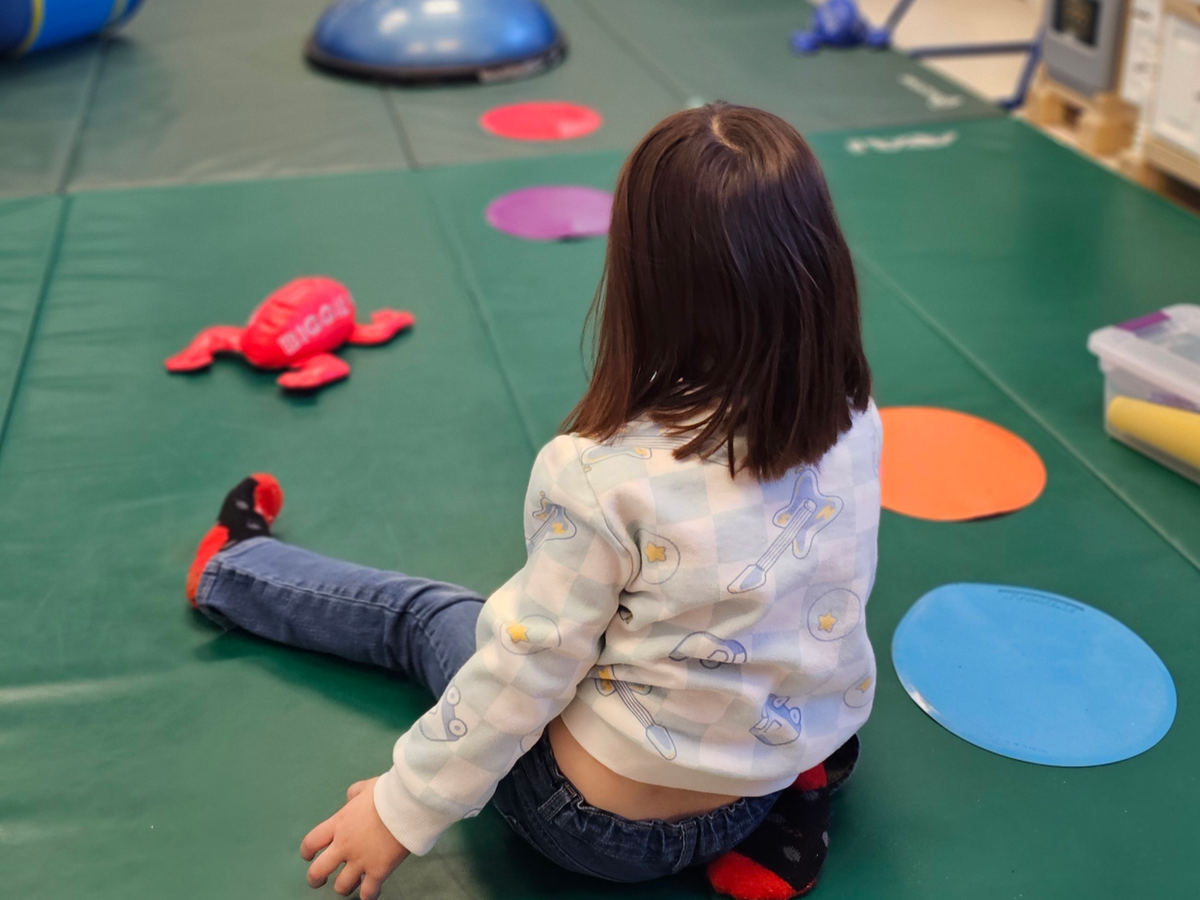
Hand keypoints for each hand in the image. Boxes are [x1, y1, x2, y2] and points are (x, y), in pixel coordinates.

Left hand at [301, 777, 409, 898]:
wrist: (407, 804)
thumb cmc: (387, 793)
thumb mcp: (365, 788)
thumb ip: (353, 794)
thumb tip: (350, 800)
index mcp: (338, 824)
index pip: (311, 842)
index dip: (307, 851)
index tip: (309, 856)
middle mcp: (344, 846)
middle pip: (318, 871)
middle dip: (316, 879)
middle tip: (319, 881)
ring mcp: (360, 861)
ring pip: (341, 886)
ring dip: (344, 887)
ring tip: (351, 884)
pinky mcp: (378, 871)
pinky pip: (368, 892)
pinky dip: (367, 895)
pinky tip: (370, 893)